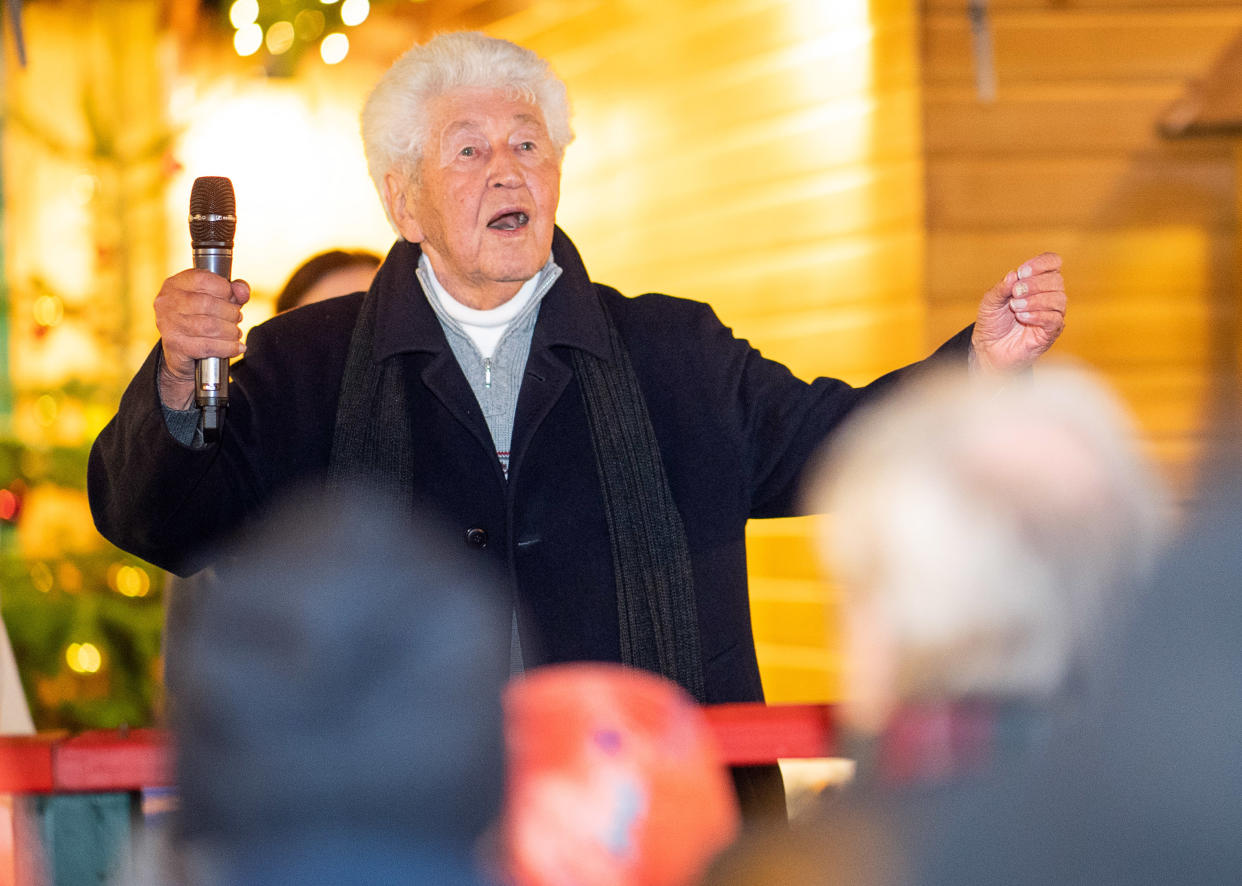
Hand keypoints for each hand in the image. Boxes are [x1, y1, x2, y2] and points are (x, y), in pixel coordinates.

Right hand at [154, 270, 249, 408]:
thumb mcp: (217, 299)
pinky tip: (236, 347)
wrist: (179, 352)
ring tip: (235, 333)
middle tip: (237, 319)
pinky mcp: (175, 346)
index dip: (225, 289)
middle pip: (209, 304)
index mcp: (176, 284)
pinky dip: (228, 348)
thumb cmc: (199, 319)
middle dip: (231, 313)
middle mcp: (168, 302)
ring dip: (231, 331)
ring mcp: (169, 324)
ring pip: (210, 327)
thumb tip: (242, 292)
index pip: (203, 279)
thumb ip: (233, 291)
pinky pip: (208, 347)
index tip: (232, 300)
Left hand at [971, 252, 1065, 372]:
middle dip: (1034, 284)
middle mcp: (1048, 295)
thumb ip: (1001, 288)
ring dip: (1035, 301)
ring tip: (1015, 308)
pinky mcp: (1051, 331)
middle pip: (1056, 280)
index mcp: (1036, 281)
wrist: (989, 348)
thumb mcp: (990, 302)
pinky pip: (1055, 319)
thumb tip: (1014, 274)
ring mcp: (1052, 313)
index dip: (1041, 263)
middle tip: (1015, 293)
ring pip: (1058, 299)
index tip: (1022, 272)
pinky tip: (1022, 317)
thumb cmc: (992, 322)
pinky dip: (1038, 315)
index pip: (1052, 262)